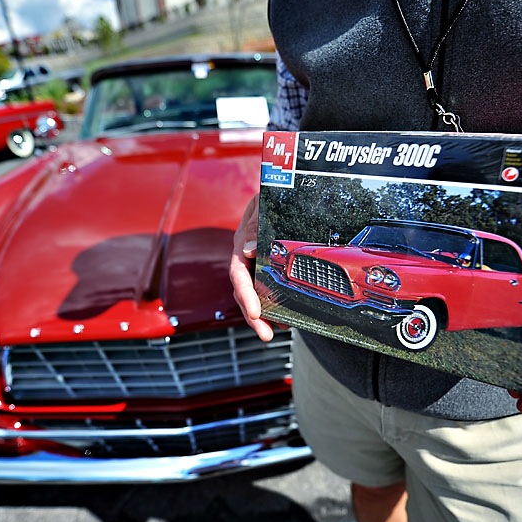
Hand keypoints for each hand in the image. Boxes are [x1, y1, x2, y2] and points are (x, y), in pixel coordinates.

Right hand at [229, 195, 273, 340]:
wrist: (284, 187)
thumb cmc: (273, 193)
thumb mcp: (263, 203)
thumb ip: (256, 223)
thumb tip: (248, 250)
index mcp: (242, 242)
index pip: (238, 273)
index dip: (246, 294)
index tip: (255, 312)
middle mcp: (247, 256)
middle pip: (244, 290)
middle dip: (253, 315)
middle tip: (265, 334)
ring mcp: (256, 262)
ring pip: (255, 293)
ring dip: (262, 315)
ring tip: (273, 332)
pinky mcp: (268, 265)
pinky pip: (267, 288)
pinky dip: (273, 304)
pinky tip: (283, 317)